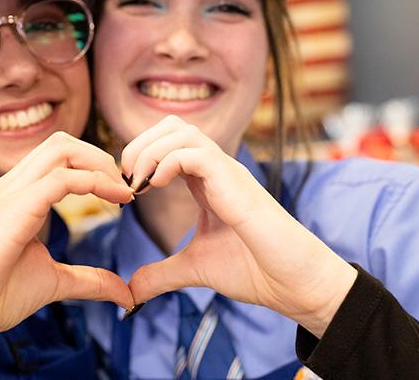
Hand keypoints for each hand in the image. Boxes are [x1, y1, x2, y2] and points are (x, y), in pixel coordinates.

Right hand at [0, 132, 133, 377]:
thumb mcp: (54, 282)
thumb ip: (89, 280)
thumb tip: (125, 294)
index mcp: (17, 195)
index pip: (59, 155)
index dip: (96, 166)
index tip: (123, 196)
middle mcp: (11, 186)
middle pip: (62, 142)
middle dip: (102, 158)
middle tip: (126, 190)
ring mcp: (9, 193)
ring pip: (62, 148)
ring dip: (101, 164)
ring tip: (122, 192)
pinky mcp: (14, 209)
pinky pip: (61, 178)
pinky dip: (94, 182)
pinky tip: (114, 202)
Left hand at [122, 116, 355, 336]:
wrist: (292, 284)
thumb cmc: (255, 270)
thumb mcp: (195, 269)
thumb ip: (162, 274)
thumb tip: (131, 292)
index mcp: (207, 182)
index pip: (169, 142)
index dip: (141, 155)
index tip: (126, 188)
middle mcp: (217, 170)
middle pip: (172, 125)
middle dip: (139, 143)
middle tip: (125, 178)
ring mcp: (228, 172)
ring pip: (183, 130)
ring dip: (150, 150)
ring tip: (137, 181)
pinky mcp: (235, 184)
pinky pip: (197, 153)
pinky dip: (169, 161)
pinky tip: (156, 185)